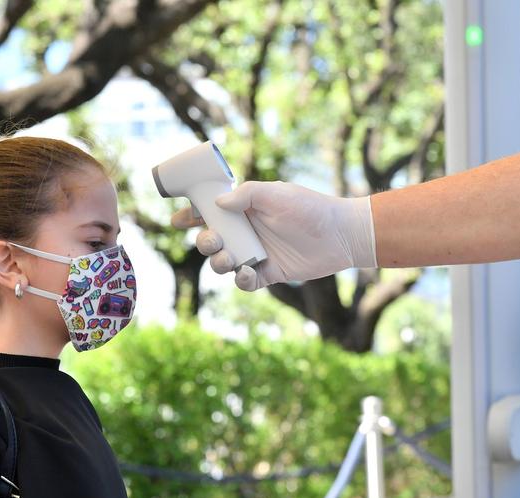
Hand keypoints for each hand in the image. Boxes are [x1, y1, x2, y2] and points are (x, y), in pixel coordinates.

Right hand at [172, 181, 377, 290]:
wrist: (341, 234)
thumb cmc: (310, 208)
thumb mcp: (276, 193)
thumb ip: (246, 195)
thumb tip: (218, 203)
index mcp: (245, 209)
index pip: (211, 212)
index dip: (192, 216)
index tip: (178, 220)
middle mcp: (247, 232)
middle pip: (212, 240)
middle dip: (204, 242)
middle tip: (213, 241)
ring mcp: (256, 253)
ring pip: (223, 263)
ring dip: (218, 262)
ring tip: (229, 259)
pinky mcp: (268, 273)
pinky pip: (245, 282)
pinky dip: (240, 280)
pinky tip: (246, 273)